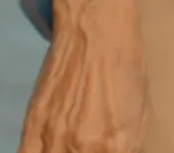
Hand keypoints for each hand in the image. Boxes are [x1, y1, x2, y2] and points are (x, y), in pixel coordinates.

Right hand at [16, 0, 149, 152]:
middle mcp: (84, 147)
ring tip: (70, 146)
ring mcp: (55, 138)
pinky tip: (51, 148)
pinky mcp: (32, 126)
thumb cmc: (126, 68)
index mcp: (117, 145)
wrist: (96, 32)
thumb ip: (128, 147)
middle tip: (90, 145)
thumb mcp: (140, 113)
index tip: (107, 151)